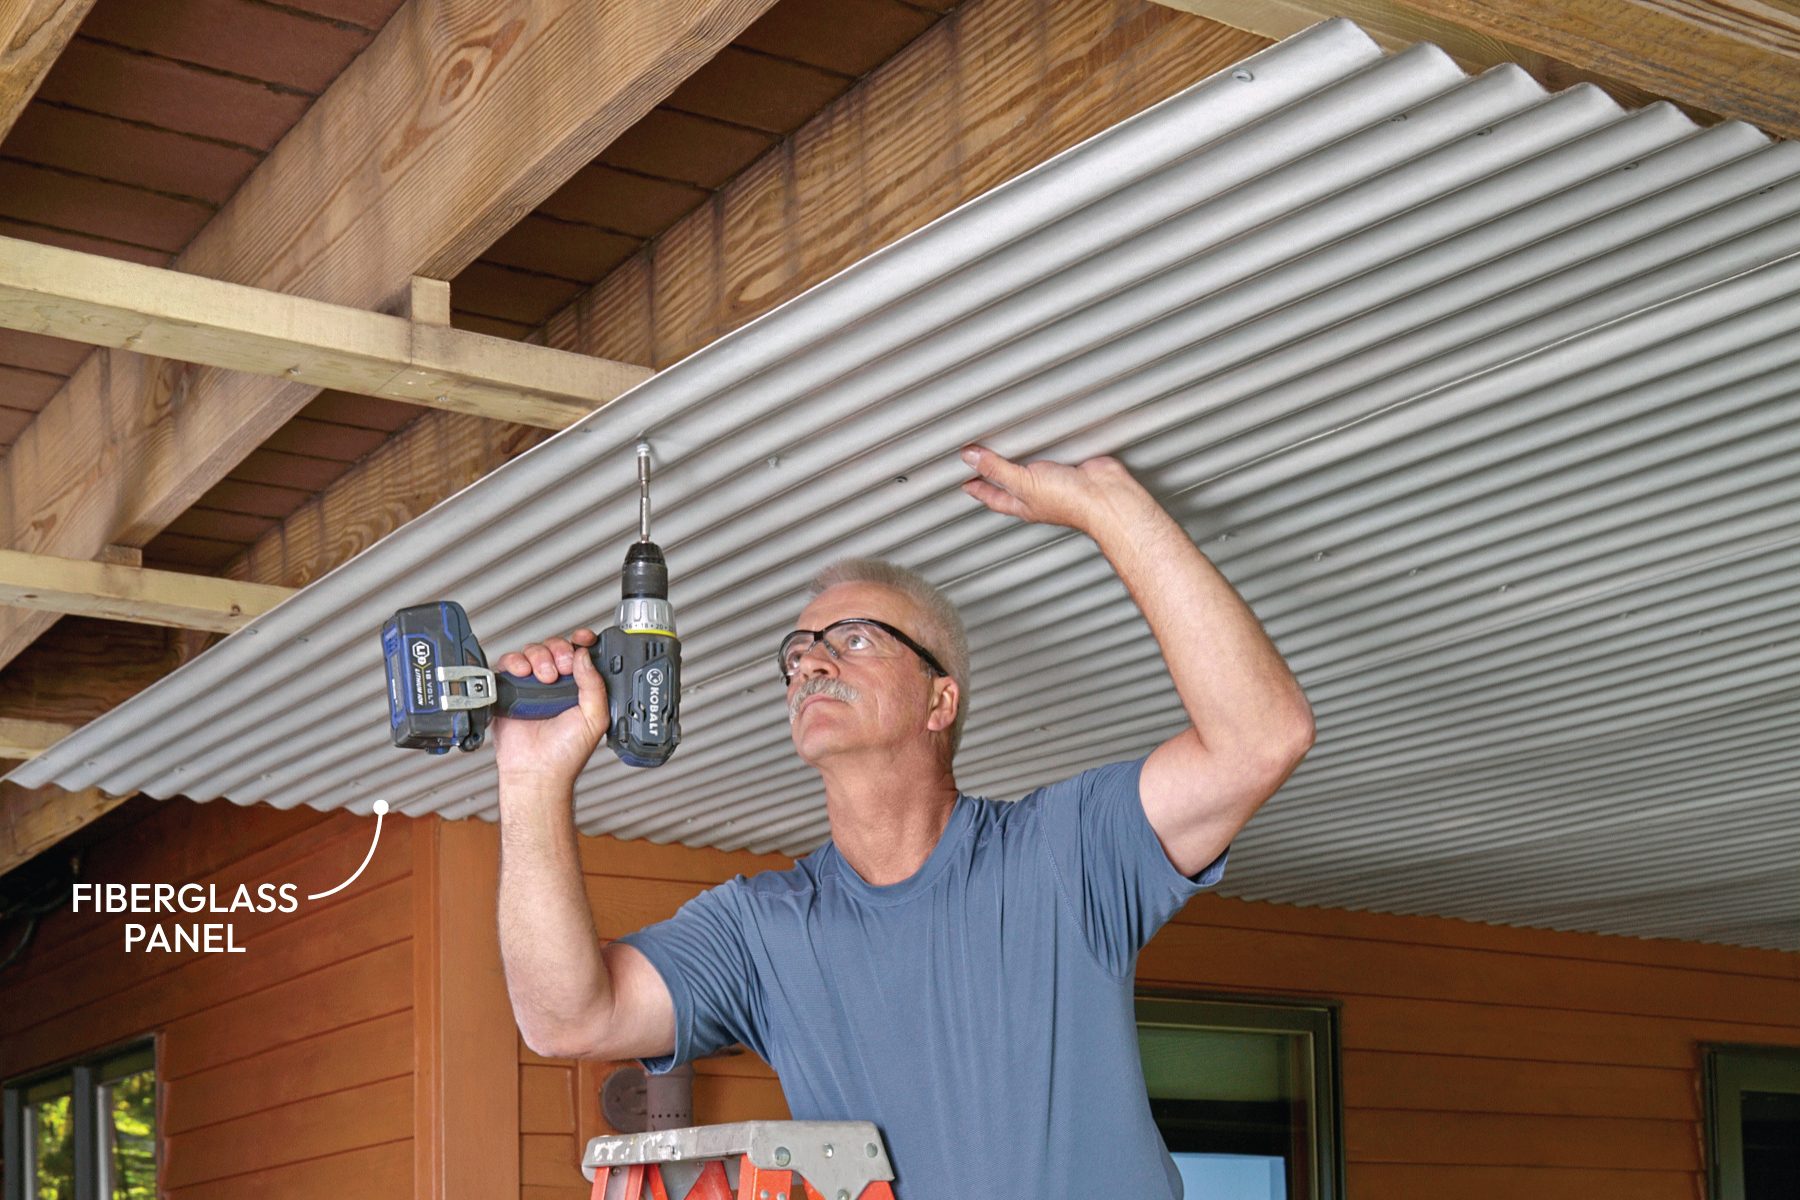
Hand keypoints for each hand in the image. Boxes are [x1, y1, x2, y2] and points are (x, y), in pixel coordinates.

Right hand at [491, 628, 609, 785]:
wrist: (537, 772)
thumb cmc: (566, 753)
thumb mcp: (594, 718)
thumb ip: (595, 685)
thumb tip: (585, 656)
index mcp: (579, 687)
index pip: (580, 653)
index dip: (582, 641)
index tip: (584, 639)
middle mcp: (556, 684)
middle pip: (555, 646)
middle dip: (559, 649)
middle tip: (562, 667)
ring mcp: (532, 686)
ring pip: (532, 651)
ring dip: (539, 656)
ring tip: (544, 677)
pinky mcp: (510, 691)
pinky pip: (508, 664)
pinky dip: (515, 662)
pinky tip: (523, 673)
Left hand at [959, 444, 1148, 534]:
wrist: (1108, 496)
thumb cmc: (1071, 502)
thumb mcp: (1024, 484)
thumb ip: (997, 469)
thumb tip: (970, 457)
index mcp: (1023, 503)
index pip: (993, 497)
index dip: (977, 489)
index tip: (964, 481)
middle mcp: (1038, 492)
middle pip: (1010, 480)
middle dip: (995, 471)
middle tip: (979, 459)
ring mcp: (1055, 478)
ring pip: (1031, 465)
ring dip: (1020, 454)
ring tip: (1004, 441)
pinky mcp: (1070, 463)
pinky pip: (1052, 452)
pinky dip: (1045, 443)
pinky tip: (1041, 433)